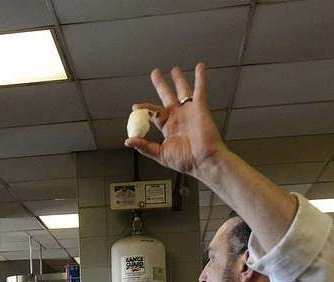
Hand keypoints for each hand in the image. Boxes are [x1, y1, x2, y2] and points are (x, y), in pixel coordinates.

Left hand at [123, 64, 225, 180]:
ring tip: (174, 69)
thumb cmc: (186, 161)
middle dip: (161, 85)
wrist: (204, 161)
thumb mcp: (161, 154)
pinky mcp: (200, 108)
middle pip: (167, 97)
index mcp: (169, 127)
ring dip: (178, 80)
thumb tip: (128, 140)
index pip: (154, 113)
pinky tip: (200, 67)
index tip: (135, 107)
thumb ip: (145, 146)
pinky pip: (200, 90)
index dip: (145, 109)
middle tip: (155, 74)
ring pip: (182, 91)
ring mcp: (189, 111)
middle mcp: (179, 117)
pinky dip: (201, 78)